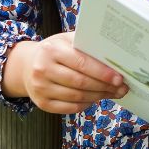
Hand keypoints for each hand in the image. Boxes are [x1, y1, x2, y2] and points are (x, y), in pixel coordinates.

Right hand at [1, 32, 126, 114]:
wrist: (27, 65)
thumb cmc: (55, 50)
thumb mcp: (67, 40)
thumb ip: (87, 44)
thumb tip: (115, 52)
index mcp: (52, 50)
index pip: (82, 63)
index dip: (102, 73)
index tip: (119, 78)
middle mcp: (43, 69)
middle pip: (80, 82)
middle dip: (104, 87)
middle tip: (121, 88)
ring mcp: (40, 88)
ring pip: (76, 97)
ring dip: (98, 96)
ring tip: (112, 93)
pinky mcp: (42, 103)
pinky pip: (69, 108)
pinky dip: (86, 105)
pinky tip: (96, 99)